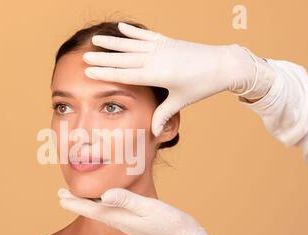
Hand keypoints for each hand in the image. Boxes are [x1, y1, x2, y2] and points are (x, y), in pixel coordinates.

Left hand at [58, 187, 218, 234]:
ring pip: (100, 210)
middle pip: (92, 210)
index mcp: (119, 218)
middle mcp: (119, 221)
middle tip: (60, 194)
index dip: (74, 202)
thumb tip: (104, 195)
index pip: (91, 208)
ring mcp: (125, 222)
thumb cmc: (168, 221)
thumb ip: (126, 200)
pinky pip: (111, 210)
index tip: (59, 196)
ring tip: (75, 196)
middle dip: (75, 202)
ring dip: (86, 202)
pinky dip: (101, 202)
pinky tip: (102, 199)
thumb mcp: (148, 207)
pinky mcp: (133, 220)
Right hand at [82, 22, 273, 135]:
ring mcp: (161, 47)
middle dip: (103, 57)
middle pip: (123, 58)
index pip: (124, 74)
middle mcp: (156, 59)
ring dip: (113, 42)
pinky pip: (146, 35)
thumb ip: (164, 115)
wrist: (223, 64)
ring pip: (131, 44)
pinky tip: (120, 27)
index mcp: (157, 75)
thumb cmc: (202, 85)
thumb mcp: (180, 101)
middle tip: (84, 56)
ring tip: (95, 39)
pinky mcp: (167, 41)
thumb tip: (153, 132)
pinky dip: (133, 31)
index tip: (88, 70)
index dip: (105, 72)